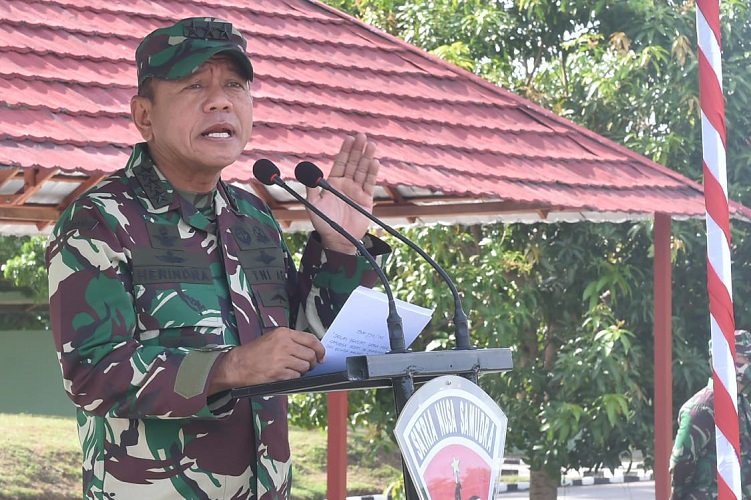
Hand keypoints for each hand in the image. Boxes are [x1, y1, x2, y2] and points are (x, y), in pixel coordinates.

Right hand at [208, 328, 324, 392]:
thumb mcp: (273, 338)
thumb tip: (312, 349)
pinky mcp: (278, 373)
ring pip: (305, 367)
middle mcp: (284, 344)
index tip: (322, 355)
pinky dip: (294, 378)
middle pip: (311, 355)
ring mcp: (281, 359)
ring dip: (302, 371)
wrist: (238, 365)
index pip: (311, 340)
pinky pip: (296, 377)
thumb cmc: (254, 352)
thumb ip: (291, 341)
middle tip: (309, 366)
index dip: (320, 349)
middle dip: (312, 362)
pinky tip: (286, 375)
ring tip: (292, 370)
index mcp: (284, 333)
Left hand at [306, 132, 379, 252]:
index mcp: (333, 183)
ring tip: (371, 145)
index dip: (345, 151)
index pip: (341, 163)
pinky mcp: (366, 199)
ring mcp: (357, 191)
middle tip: (362, 136)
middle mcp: (346, 184)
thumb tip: (306, 172)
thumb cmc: (323, 222)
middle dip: (358, 150)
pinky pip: (370, 184)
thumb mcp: (313, 204)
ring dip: (367, 158)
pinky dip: (372, 173)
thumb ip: (311, 188)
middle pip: (354, 163)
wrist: (336, 239)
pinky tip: (374, 162)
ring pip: (363, 171)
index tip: (349, 138)